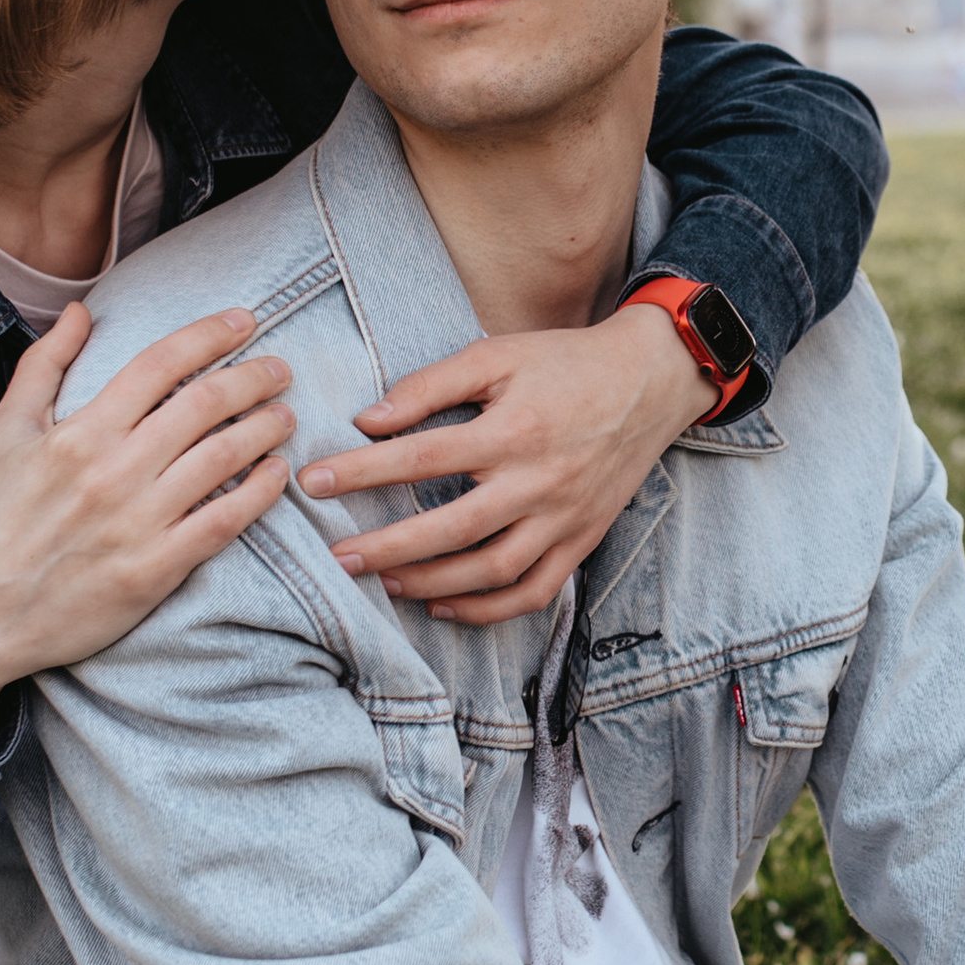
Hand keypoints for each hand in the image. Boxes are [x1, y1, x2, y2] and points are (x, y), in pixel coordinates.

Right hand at [0, 302, 294, 768]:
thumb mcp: (2, 433)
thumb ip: (42, 365)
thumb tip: (80, 311)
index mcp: (77, 434)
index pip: (158, 365)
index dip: (208, 335)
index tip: (244, 321)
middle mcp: (112, 472)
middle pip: (202, 404)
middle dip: (252, 377)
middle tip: (280, 367)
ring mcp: (137, 522)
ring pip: (222, 458)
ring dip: (264, 429)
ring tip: (285, 414)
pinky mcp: (154, 570)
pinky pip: (224, 521)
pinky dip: (259, 492)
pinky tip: (277, 473)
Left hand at [299, 300, 715, 625]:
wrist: (651, 381)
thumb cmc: (566, 362)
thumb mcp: (498, 355)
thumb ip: (432, 385)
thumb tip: (369, 419)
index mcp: (513, 430)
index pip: (422, 458)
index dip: (361, 471)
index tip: (312, 482)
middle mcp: (539, 481)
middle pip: (452, 529)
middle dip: (387, 548)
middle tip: (338, 557)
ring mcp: (564, 518)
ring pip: (492, 571)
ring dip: (432, 584)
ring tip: (384, 582)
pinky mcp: (582, 540)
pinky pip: (534, 591)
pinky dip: (488, 609)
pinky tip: (445, 607)